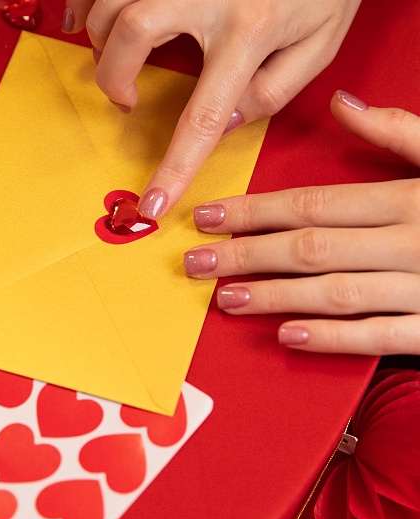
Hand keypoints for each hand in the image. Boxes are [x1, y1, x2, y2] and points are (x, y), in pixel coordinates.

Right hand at [61, 0, 360, 217]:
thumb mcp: (318, 43)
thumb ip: (271, 92)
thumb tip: (221, 124)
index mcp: (252, 28)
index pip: (202, 115)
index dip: (174, 167)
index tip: (152, 204)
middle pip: (132, 32)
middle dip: (113, 75)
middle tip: (125, 96)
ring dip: (99, 35)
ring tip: (112, 57)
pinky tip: (80, 18)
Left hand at [184, 91, 419, 355]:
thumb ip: (403, 133)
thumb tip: (346, 104)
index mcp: (409, 198)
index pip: (312, 204)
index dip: (255, 211)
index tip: (210, 218)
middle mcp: (410, 240)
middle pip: (310, 247)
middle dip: (246, 255)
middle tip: (196, 263)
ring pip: (335, 291)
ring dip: (275, 296)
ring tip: (226, 299)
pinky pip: (381, 335)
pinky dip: (334, 338)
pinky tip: (289, 337)